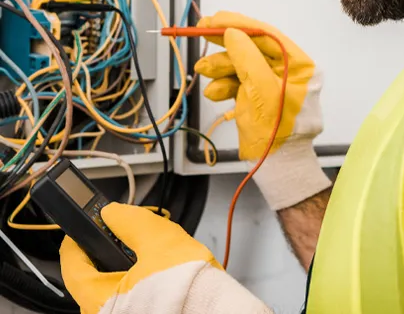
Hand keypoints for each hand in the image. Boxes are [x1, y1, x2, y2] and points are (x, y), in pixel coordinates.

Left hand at [60, 203, 269, 313]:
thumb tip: (113, 213)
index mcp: (99, 300)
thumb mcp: (159, 239)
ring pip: (115, 287)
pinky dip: (140, 281)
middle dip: (110, 249)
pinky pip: (132, 298)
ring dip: (128, 265)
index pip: (73, 266)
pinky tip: (161, 270)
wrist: (217, 311)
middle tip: (126, 232)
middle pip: (94, 276)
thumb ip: (131, 222)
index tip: (86, 225)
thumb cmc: (188, 286)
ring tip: (152, 249)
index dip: (78, 240)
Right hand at [194, 12, 330, 209]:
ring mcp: (272, 83)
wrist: (277, 169)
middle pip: (252, 47)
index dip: (239, 24)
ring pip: (241, 64)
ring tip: (203, 70)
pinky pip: (239, 81)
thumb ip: (247, 58)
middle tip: (200, 33)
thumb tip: (232, 32)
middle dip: (225, 45)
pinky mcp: (258, 96)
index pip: (267, 34)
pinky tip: (215, 92)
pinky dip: (224, 84)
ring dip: (220, 67)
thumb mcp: (261, 91)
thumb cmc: (277, 132)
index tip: (214, 19)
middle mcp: (288, 70)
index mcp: (299, 65)